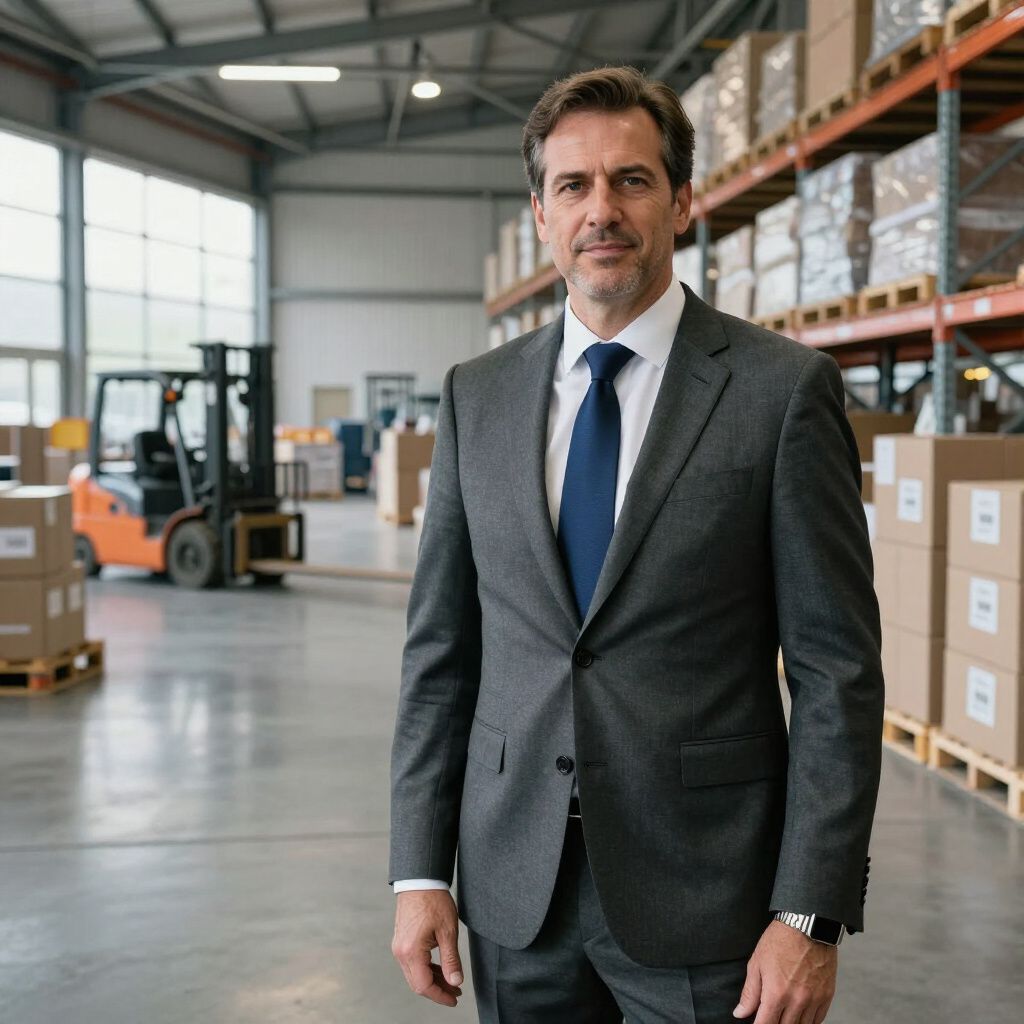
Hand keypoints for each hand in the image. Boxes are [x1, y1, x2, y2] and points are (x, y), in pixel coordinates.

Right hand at [391, 889, 464, 1007]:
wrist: (419, 880)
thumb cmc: (433, 901)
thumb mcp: (448, 931)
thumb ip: (451, 960)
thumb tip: (455, 981)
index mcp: (411, 952)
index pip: (424, 986)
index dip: (440, 995)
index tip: (454, 998)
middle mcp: (401, 952)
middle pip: (418, 983)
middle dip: (438, 990)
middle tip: (456, 991)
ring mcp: (399, 947)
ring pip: (415, 974)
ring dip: (432, 980)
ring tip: (451, 980)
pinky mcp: (401, 941)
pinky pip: (412, 963)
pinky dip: (426, 969)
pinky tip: (440, 968)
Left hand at [733, 920, 836, 1023]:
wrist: (807, 926)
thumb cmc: (779, 941)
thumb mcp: (757, 963)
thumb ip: (750, 992)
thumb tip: (740, 1013)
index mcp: (776, 993)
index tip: (757, 1023)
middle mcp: (796, 1000)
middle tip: (770, 1015)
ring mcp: (814, 999)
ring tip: (784, 1016)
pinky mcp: (827, 995)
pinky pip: (818, 1020)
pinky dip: (808, 1022)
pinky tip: (800, 1016)